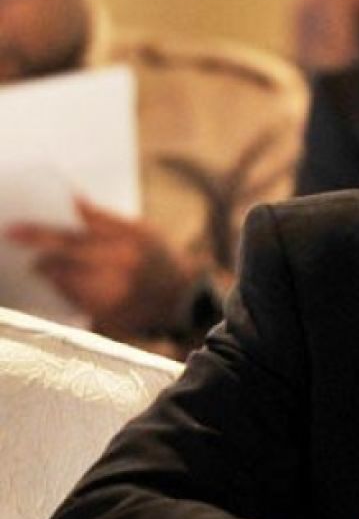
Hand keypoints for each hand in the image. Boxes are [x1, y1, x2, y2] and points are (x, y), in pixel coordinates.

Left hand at [6, 197, 196, 337]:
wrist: (183, 299)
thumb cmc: (158, 258)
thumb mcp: (141, 231)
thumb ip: (104, 219)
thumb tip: (73, 200)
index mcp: (126, 245)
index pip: (72, 238)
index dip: (38, 234)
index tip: (12, 230)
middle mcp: (118, 273)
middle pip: (62, 263)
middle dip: (39, 257)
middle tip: (22, 251)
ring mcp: (111, 298)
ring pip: (63, 284)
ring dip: (50, 273)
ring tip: (48, 265)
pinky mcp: (106, 318)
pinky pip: (71, 302)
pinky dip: (63, 290)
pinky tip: (66, 282)